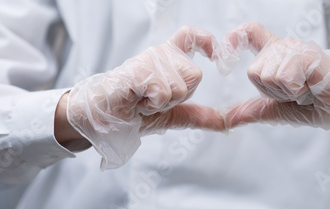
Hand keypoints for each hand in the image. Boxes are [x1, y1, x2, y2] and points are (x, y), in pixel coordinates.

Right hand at [60, 26, 222, 169]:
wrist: (103, 120)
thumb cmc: (132, 112)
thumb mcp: (172, 116)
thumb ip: (199, 116)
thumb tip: (226, 123)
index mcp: (167, 60)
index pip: (189, 37)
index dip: (206, 41)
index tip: (216, 56)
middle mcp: (159, 55)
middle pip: (195, 74)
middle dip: (180, 97)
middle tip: (155, 100)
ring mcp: (148, 61)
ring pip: (181, 87)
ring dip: (164, 104)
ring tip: (143, 101)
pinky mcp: (138, 71)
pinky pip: (163, 92)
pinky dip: (153, 105)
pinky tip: (137, 101)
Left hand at [220, 22, 329, 129]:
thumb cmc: (318, 104)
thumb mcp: (277, 110)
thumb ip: (250, 111)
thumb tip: (224, 121)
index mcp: (276, 56)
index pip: (250, 33)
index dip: (234, 39)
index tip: (224, 59)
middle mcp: (284, 47)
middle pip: (253, 70)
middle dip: (271, 92)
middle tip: (297, 92)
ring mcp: (296, 48)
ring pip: (266, 74)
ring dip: (286, 92)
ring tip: (306, 89)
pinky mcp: (308, 54)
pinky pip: (283, 75)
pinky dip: (296, 89)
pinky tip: (311, 86)